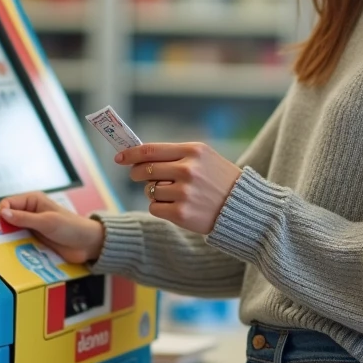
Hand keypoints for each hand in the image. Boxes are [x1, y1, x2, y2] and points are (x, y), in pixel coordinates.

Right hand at [0, 192, 104, 263]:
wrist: (87, 244)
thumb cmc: (70, 227)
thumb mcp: (47, 222)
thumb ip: (24, 218)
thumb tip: (3, 213)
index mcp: (33, 201)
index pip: (8, 203)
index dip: (3, 212)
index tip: (2, 225)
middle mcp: (30, 212)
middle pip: (8, 218)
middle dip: (3, 228)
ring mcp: (32, 227)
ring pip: (12, 232)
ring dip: (9, 239)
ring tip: (4, 248)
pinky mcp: (35, 240)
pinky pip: (20, 242)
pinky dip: (16, 247)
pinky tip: (13, 254)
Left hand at [116, 142, 242, 234]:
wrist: (242, 207)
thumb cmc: (220, 180)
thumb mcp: (204, 158)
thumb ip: (175, 155)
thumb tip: (139, 156)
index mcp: (193, 151)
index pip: (151, 150)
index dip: (131, 153)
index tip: (119, 157)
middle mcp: (188, 170)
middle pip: (145, 170)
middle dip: (137, 173)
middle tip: (139, 176)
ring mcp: (184, 192)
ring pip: (150, 190)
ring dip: (155, 192)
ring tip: (175, 194)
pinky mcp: (181, 213)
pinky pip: (154, 207)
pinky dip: (160, 207)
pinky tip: (177, 206)